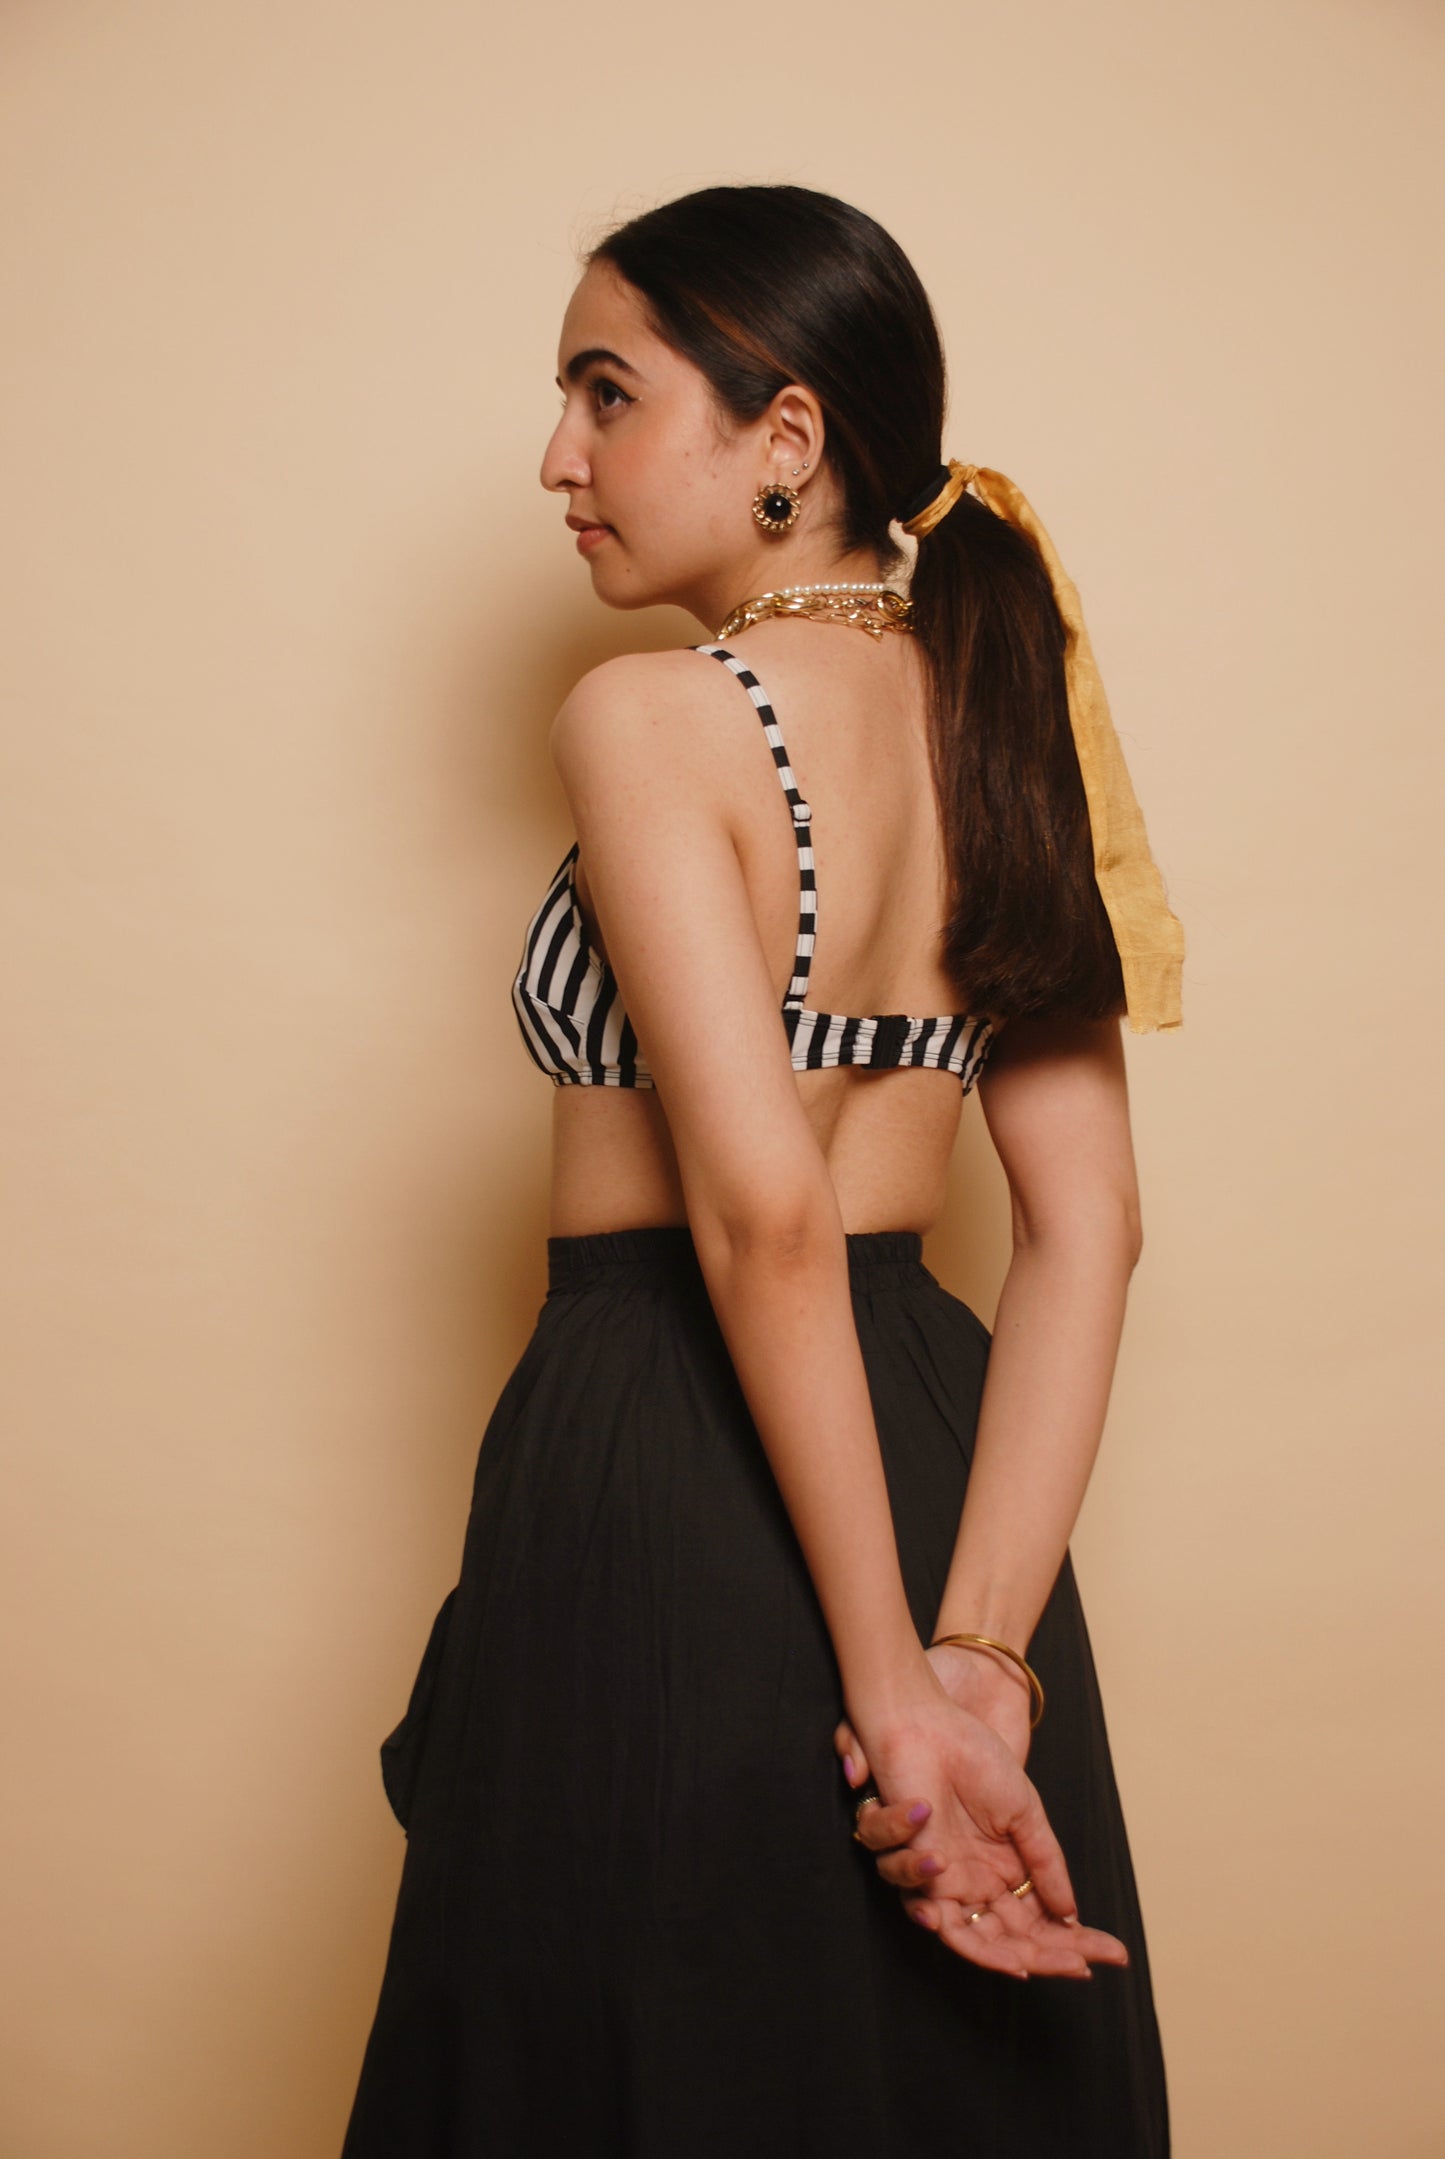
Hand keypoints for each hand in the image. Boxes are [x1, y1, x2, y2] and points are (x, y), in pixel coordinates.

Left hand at [840, 1663, 1130, 1979]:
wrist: (928, 1726)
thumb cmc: (974, 1759)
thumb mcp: (1025, 1812)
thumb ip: (1046, 1863)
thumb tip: (1072, 1914)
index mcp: (1004, 1871)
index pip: (1040, 1922)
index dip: (1074, 1943)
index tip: (1112, 1956)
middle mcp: (974, 1884)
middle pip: (1009, 1942)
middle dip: (1046, 1959)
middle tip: (1079, 1968)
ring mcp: (943, 1881)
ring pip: (969, 1941)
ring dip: (998, 1954)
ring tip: (1025, 1960)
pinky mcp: (912, 1869)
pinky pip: (926, 1907)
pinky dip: (950, 1918)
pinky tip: (944, 1870)